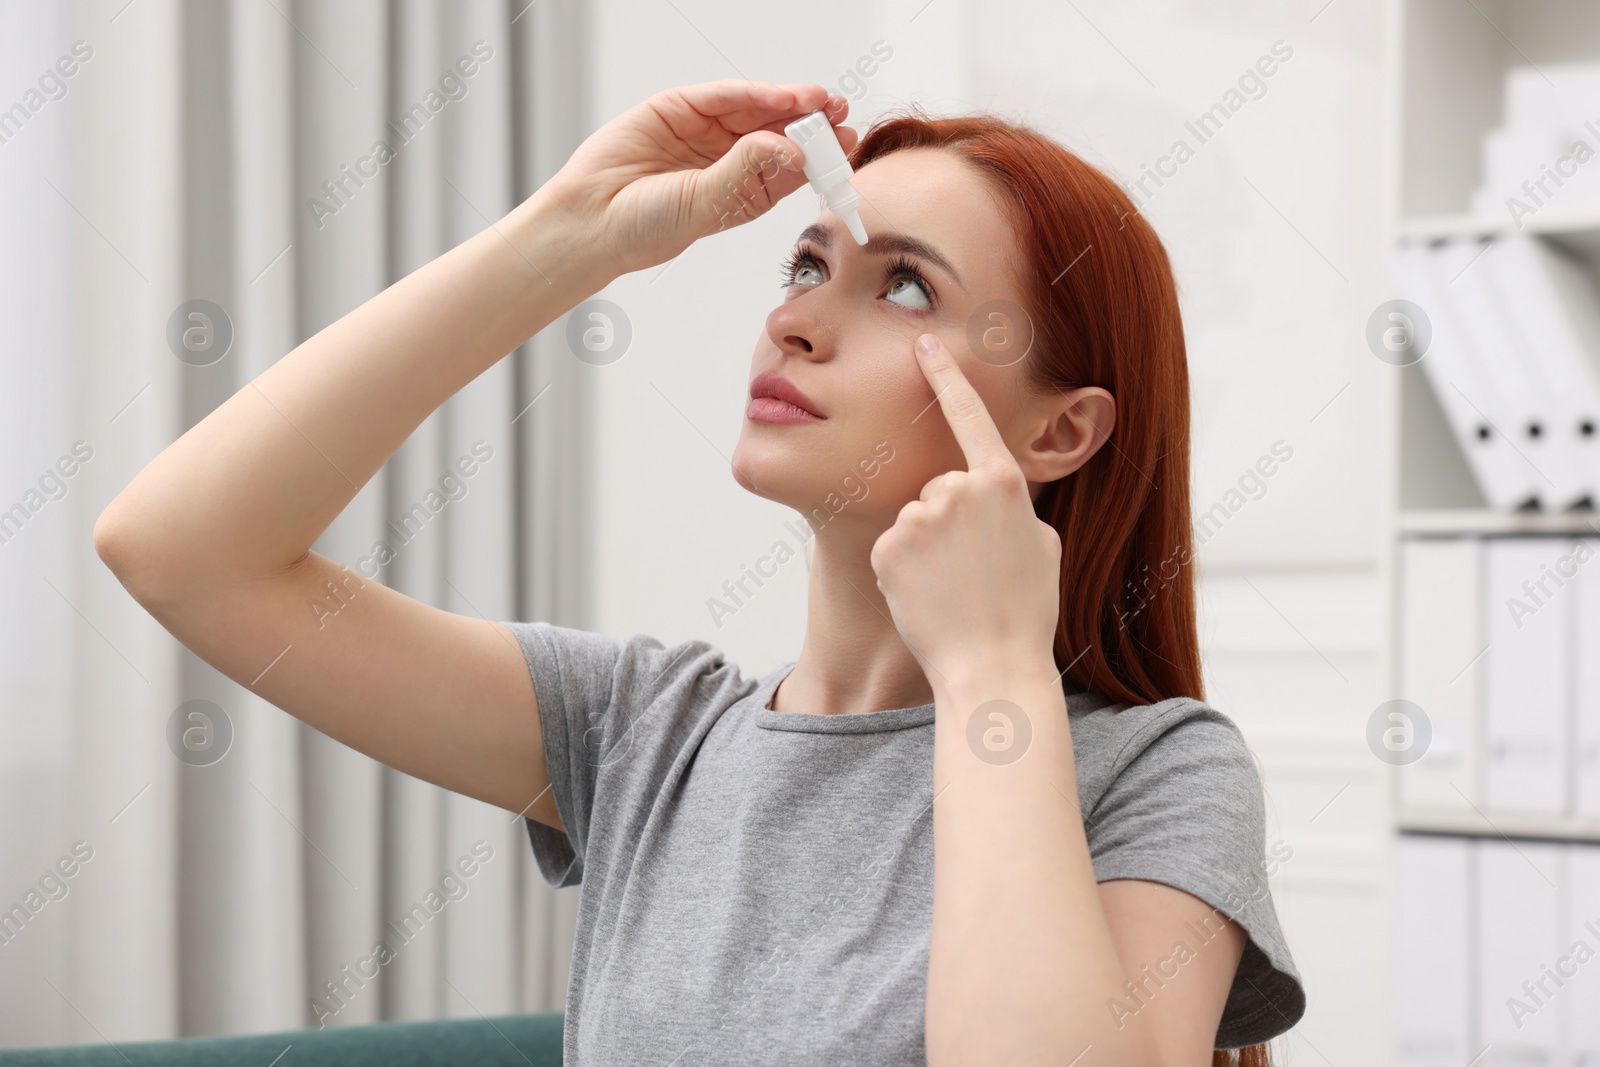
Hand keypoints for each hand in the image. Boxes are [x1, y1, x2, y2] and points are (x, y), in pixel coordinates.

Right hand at [541, 80, 856, 277]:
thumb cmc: (645, 228)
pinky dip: (753, 94)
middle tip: (842, 113)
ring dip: (790, 103)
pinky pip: (722, 96)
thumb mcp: (708, 205)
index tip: (847, 145)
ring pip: (756, 110)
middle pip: (780, 132)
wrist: (591, 221)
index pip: (791, 166)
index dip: (820, 154)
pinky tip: (781, 98)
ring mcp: (704, 132)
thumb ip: (747, 172)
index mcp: (743, 191)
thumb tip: (790, 146)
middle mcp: (729, 159)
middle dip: (813, 121)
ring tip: (821, 101)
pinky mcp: (678, 108)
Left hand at [869, 334, 1062, 686]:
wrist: (992, 668)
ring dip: (925, 548)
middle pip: (939, 487)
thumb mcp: (1042, 546)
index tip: (924, 342)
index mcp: (1002, 482)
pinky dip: (903, 572)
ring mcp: (919, 517)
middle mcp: (957, 489)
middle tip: (972, 572)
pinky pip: (893, 549)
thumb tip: (996, 500)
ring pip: (914, 519)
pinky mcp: (889, 548)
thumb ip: (1014, 508)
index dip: (945, 376)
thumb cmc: (1025, 612)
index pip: (968, 415)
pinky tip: (927, 598)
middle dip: (948, 522)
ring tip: (952, 589)